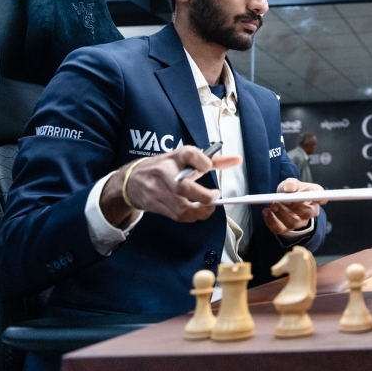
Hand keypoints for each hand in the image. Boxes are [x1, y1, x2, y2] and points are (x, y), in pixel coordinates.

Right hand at [101, 146, 241, 226]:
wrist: (132, 180)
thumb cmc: (166, 167)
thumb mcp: (187, 159)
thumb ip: (214, 160)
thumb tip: (238, 160)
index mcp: (174, 157)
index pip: (188, 154)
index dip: (201, 161)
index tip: (208, 166)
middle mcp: (164, 173)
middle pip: (183, 186)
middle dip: (204, 196)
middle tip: (215, 196)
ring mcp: (158, 190)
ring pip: (180, 206)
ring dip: (200, 210)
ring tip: (209, 207)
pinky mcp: (155, 205)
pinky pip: (177, 215)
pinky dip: (191, 216)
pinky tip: (197, 211)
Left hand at [262, 179, 325, 234]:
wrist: (284, 200)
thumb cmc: (292, 191)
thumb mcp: (292, 183)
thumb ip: (291, 183)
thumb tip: (289, 186)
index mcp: (314, 199)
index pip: (322, 199)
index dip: (319, 198)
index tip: (312, 194)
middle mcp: (309, 213)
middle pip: (306, 214)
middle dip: (295, 207)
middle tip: (284, 200)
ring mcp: (298, 222)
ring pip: (292, 223)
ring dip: (281, 214)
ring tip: (272, 205)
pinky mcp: (285, 228)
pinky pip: (279, 229)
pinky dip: (271, 222)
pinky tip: (266, 212)